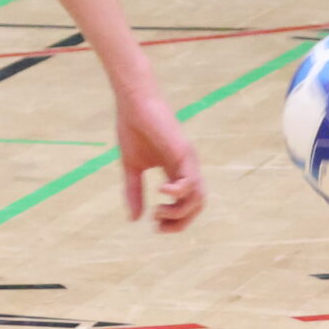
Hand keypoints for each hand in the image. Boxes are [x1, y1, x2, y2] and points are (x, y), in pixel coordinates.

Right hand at [116, 92, 203, 232]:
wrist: (134, 102)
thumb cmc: (132, 129)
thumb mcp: (131, 167)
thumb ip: (134, 192)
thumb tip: (133, 220)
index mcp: (176, 171)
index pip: (186, 204)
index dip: (175, 220)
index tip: (154, 225)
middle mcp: (187, 168)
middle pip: (197, 204)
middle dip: (180, 221)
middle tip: (158, 225)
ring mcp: (188, 161)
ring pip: (198, 197)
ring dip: (179, 212)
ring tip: (158, 211)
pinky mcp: (184, 153)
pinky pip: (190, 182)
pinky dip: (178, 193)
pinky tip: (160, 192)